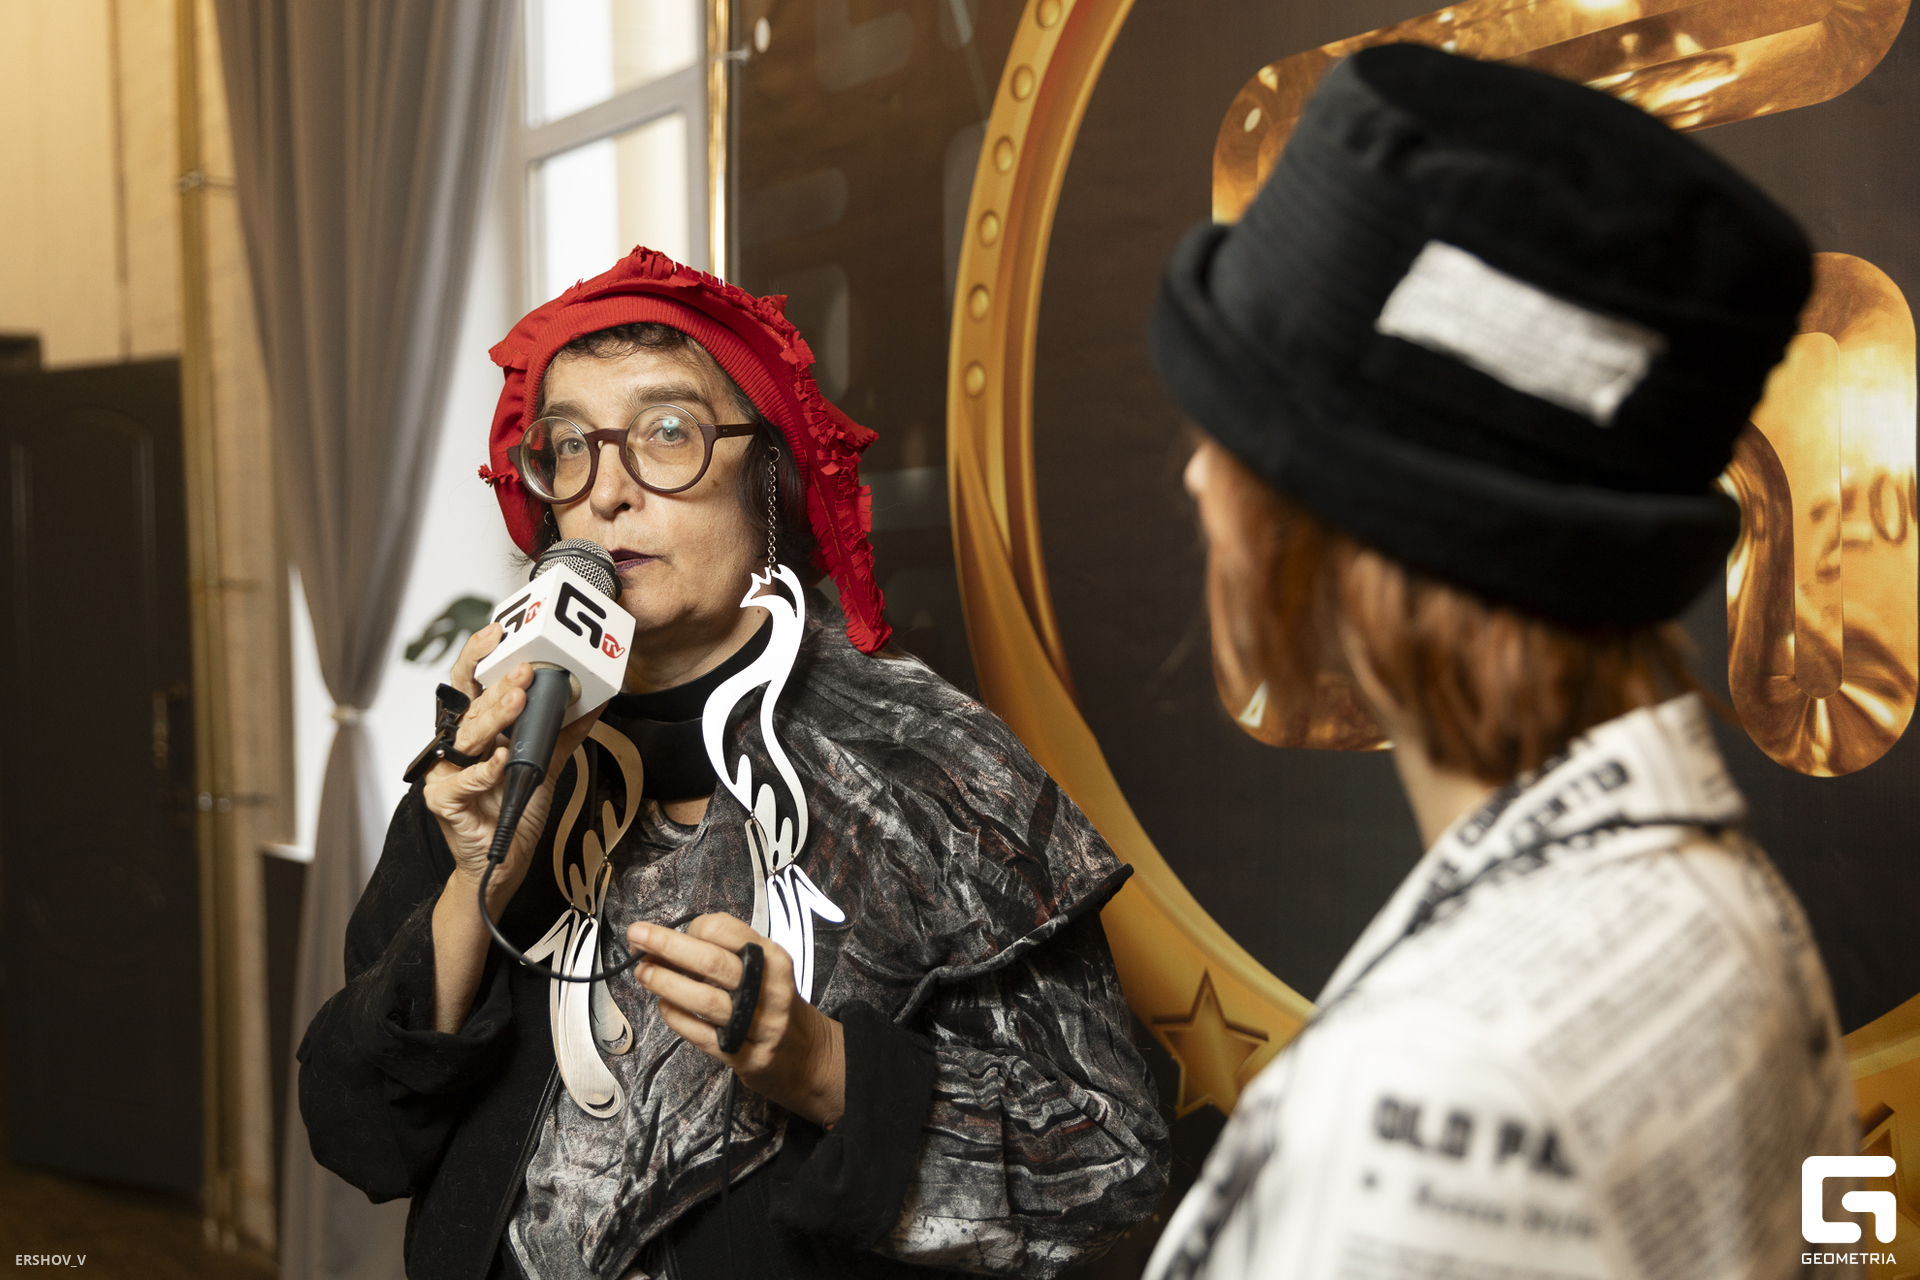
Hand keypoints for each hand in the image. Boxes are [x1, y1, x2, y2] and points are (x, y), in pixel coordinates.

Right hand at [424, 622, 602, 913]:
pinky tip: (504, 757)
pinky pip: (465, 780)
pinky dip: (486, 769)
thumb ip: (564, 731)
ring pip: (469, 736)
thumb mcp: (546, 763)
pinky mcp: (444, 800)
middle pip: (471, 705)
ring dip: (494, 715)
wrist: (503, 860)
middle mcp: (458, 746)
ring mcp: (446, 772)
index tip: (496, 631)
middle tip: (524, 670)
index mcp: (477, 730)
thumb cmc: (514, 809)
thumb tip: (596, 700)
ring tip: (518, 698)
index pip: (472, 683)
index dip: (478, 655)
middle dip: (498, 685)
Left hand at [628, 914, 846, 1127]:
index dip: (693, 928)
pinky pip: (702, 1034)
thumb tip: (671, 941)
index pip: (727, 931)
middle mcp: (768, 990)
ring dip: (666, 982)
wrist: (807, 1056)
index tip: (674, 930)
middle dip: (668, 946)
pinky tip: (663, 1005)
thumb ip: (728, 953)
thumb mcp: (765, 969)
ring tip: (643, 972)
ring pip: (705, 1000)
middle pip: (713, 962)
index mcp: (773, 959)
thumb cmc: (775, 1004)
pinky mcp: (743, 1056)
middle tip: (637, 936)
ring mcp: (757, 1025)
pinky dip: (677, 1018)